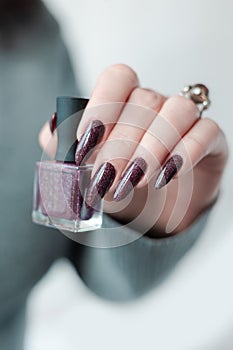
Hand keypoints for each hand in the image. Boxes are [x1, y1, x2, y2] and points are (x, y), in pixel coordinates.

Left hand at [39, 64, 228, 236]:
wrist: (153, 211)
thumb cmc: (118, 183)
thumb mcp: (86, 169)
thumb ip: (64, 148)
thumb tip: (51, 129)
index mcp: (125, 102)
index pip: (118, 78)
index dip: (102, 103)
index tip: (85, 141)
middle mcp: (156, 104)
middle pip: (143, 102)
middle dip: (121, 143)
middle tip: (106, 179)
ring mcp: (186, 120)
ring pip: (177, 111)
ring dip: (152, 147)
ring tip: (134, 181)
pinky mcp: (210, 140)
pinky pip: (206, 132)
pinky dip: (185, 153)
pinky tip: (164, 177)